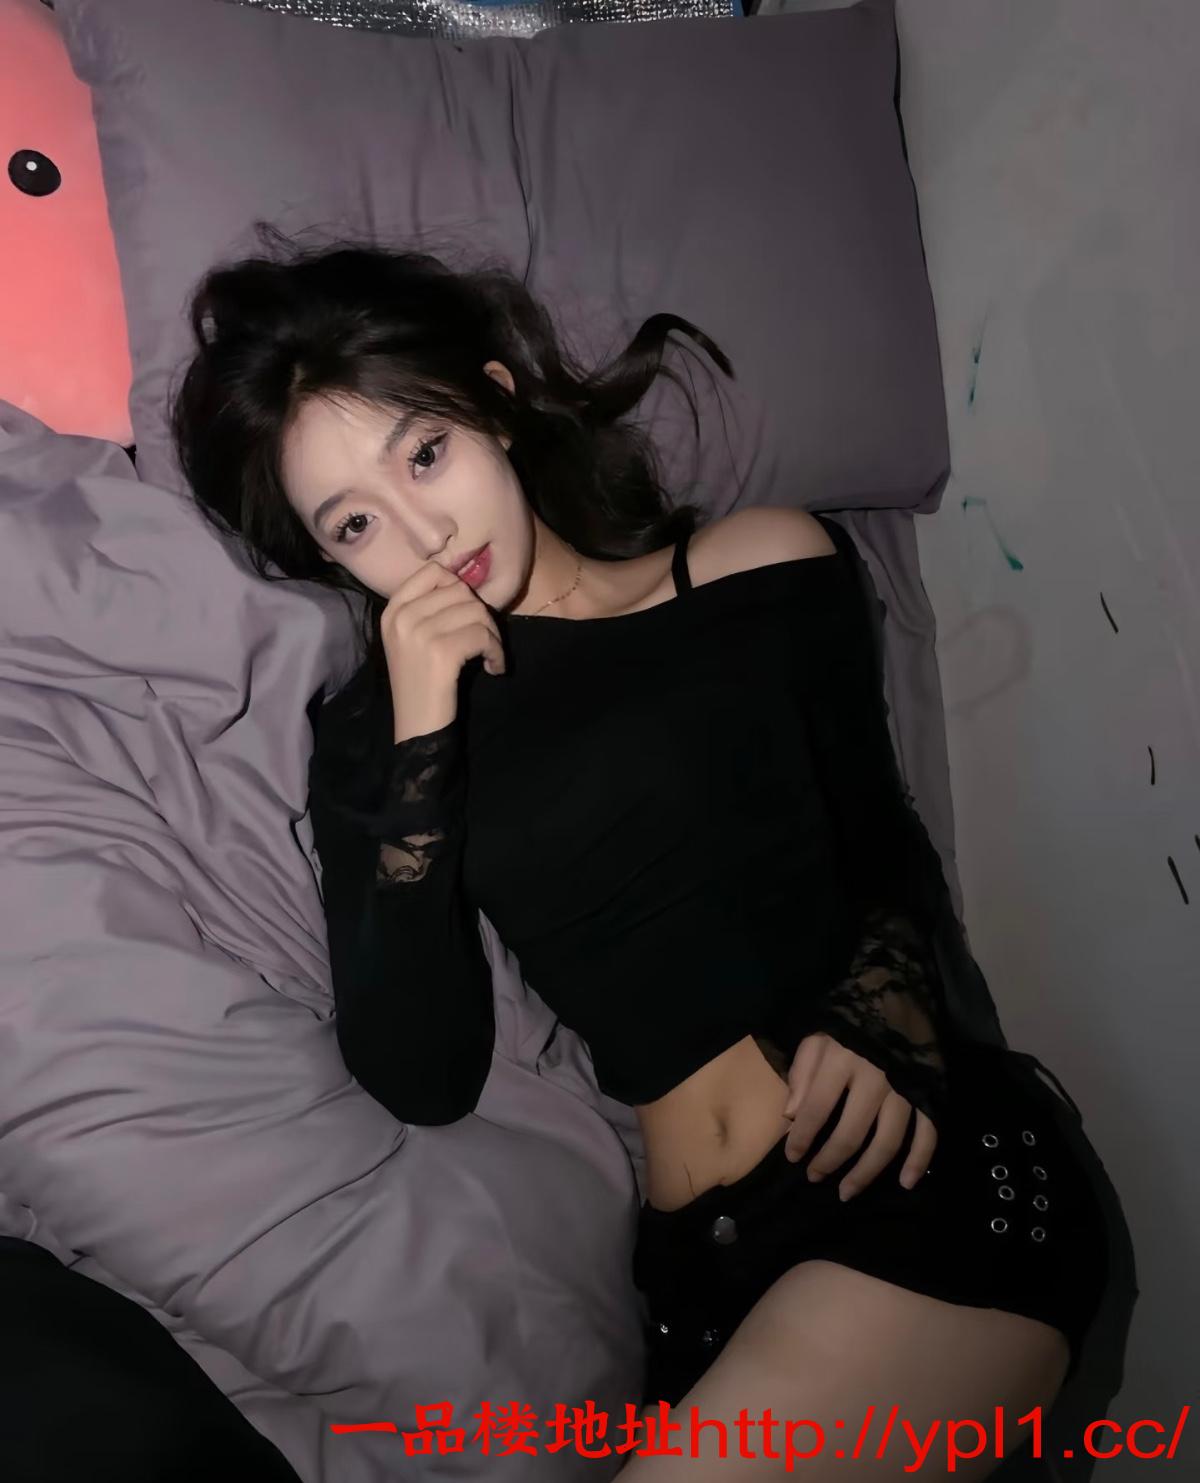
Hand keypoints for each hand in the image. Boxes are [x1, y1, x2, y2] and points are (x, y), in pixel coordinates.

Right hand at [380, 559, 506, 741]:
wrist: (416, 727)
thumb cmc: (422, 684)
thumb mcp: (413, 640)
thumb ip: (430, 609)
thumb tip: (465, 586)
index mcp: (393, 610)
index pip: (433, 571)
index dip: (460, 588)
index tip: (468, 614)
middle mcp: (402, 617)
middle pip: (461, 591)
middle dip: (483, 615)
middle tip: (486, 641)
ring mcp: (418, 633)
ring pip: (477, 611)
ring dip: (494, 635)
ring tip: (490, 657)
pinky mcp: (440, 652)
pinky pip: (483, 636)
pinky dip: (497, 652)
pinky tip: (494, 668)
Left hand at [781, 1032, 936, 1200]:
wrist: (898, 993)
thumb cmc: (849, 1020)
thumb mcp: (817, 1036)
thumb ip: (802, 1073)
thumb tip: (791, 1117)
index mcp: (841, 1062)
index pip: (815, 1110)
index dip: (801, 1138)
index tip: (792, 1156)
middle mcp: (875, 1079)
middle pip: (850, 1133)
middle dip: (829, 1161)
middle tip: (815, 1178)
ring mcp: (905, 1089)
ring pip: (887, 1142)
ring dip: (867, 1172)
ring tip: (847, 1192)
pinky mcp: (928, 1092)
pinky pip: (928, 1132)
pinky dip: (919, 1161)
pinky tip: (906, 1183)